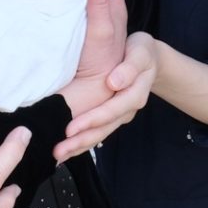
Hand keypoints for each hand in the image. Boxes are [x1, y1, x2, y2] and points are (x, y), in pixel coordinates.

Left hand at [55, 0, 129, 155]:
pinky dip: (79, 147)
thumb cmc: (128, 44)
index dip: (126, 75)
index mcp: (141, 65)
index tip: (113, 81)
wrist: (141, 65)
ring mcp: (123, 110)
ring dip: (84, 140)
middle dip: (97, 118)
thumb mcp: (117, 22)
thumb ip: (106, 4)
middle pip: (121, 109)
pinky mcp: (109, 122)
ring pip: (106, 128)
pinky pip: (96, 137)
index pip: (137, 70)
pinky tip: (61, 155)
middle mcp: (134, 91)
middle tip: (75, 126)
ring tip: (63, 147)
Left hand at [56, 31, 156, 159]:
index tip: (70, 129)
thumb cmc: (142, 52)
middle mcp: (127, 110)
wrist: (149, 58)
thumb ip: (130, 67)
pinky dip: (82, 142)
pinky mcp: (112, 117)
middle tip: (58, 150)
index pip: (111, 111)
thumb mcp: (141, 53)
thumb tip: (114, 83)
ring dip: (79, 146)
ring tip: (58, 155)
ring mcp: (120, 115)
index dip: (91, 121)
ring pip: (100, 134)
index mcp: (135, 95)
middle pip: (104, 129)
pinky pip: (97, 132)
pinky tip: (67, 150)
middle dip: (80, 141)